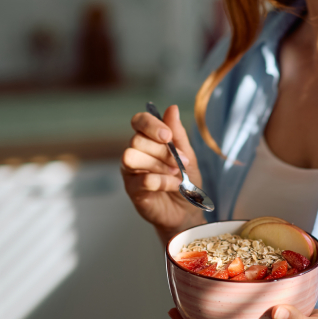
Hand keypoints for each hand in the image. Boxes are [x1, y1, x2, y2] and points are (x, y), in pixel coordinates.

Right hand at [121, 105, 204, 238]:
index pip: (139, 121)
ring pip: (131, 156)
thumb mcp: (187, 154)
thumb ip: (178, 134)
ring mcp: (131, 171)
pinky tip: (174, 185)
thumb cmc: (186, 180)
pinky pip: (142, 179)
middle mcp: (135, 152)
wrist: (187, 210)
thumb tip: (172, 108)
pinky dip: (162, 182)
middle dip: (162, 151)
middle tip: (180, 162)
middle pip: (136, 140)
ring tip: (175, 174)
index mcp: (148, 139)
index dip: (151, 125)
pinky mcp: (132, 190)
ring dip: (158, 164)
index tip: (168, 136)